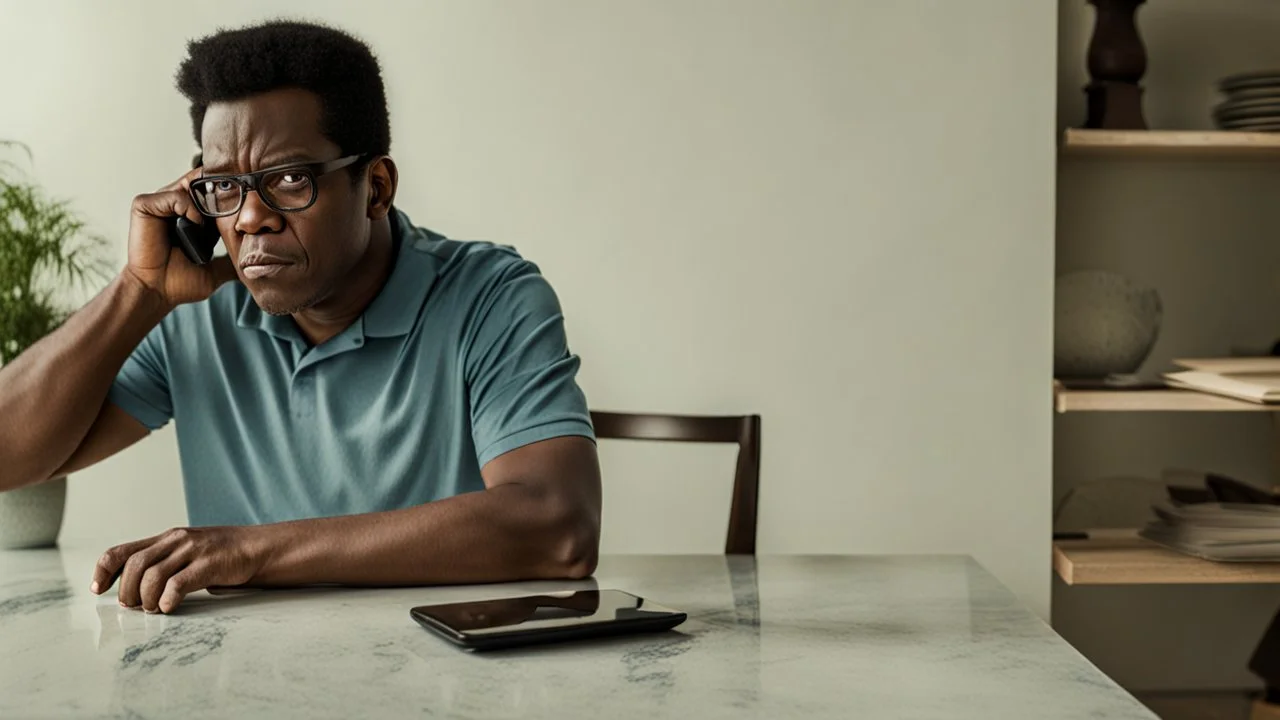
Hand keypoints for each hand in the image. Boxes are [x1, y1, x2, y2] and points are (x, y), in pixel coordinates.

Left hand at [90, 526, 268, 613]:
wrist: (257, 546)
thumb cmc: (220, 554)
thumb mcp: (187, 551)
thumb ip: (163, 562)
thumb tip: (132, 588)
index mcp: (165, 539)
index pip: (122, 551)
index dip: (104, 571)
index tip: (99, 590)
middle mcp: (175, 541)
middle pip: (134, 565)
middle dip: (126, 590)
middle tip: (133, 606)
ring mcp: (192, 551)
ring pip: (152, 575)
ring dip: (146, 597)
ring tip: (153, 608)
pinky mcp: (209, 564)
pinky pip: (179, 583)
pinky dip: (169, 599)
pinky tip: (170, 607)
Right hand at [123, 167, 237, 308]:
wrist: (157, 292)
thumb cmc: (179, 282)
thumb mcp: (215, 268)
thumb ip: (231, 260)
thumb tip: (253, 262)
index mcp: (189, 214)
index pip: (211, 189)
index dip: (230, 191)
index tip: (248, 198)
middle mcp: (174, 204)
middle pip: (201, 181)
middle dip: (222, 190)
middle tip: (238, 198)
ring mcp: (159, 203)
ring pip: (190, 186)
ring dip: (208, 201)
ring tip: (216, 223)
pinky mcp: (144, 205)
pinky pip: (174, 196)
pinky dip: (190, 209)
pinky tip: (195, 226)